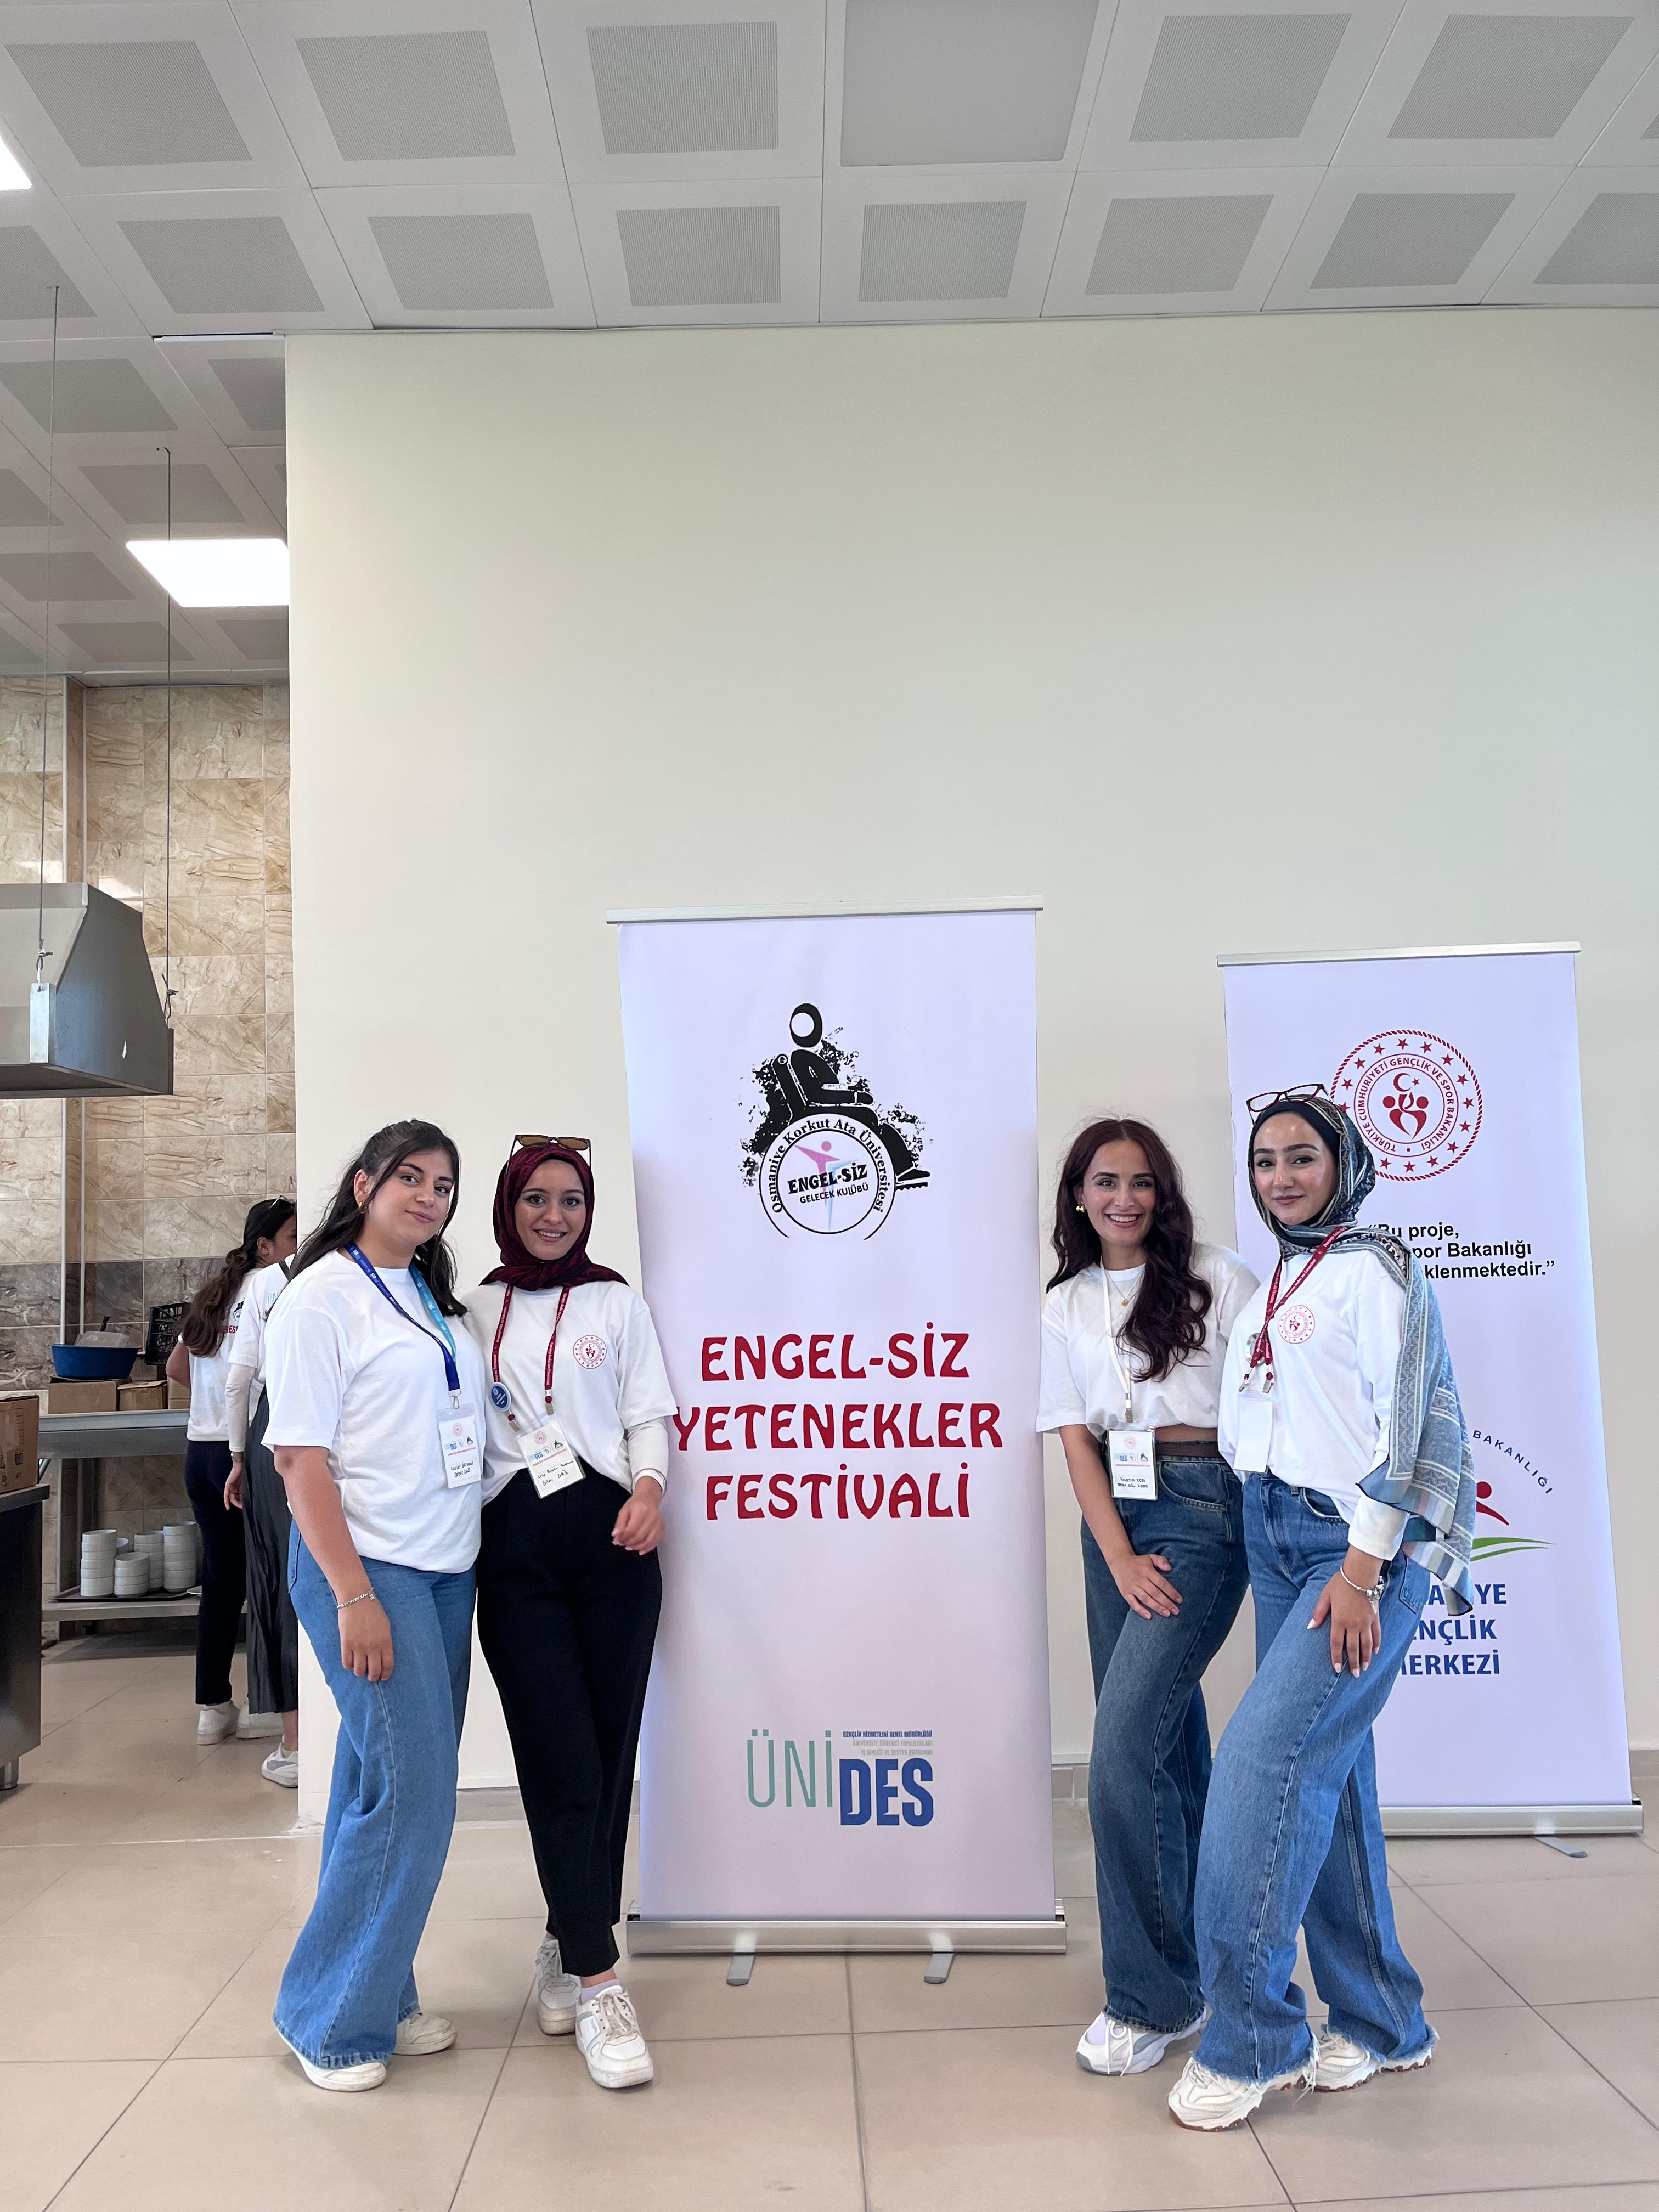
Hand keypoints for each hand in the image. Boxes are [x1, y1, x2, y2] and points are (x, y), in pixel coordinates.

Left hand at [223, 1457, 243, 1509]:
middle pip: (235, 1498)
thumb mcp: (247, 1484)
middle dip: (239, 1503)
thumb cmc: (246, 1472)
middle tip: (243, 1506)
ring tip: (240, 1506)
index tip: (245, 1506)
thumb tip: (249, 1499)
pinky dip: (226, 1501)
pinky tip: (227, 1507)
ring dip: (235, 1503)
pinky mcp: (227, 1486)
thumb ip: (247, 1490)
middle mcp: (234, 1488)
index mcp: (239, 1487)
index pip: (239, 1497)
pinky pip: (226, 1495)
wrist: (242, 1465)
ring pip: (231, 1498)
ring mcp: (230, 1487)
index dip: (242, 1502)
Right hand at [338, 1596, 393, 1679]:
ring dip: (360, 1672)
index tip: (383, 1677)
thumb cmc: (372, 1610)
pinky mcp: (346, 1644)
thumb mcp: (385, 1626)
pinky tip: (351, 1662)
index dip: (385, 1674)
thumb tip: (382, 1657)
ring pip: (359, 1670)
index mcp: (385, 1641)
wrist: (356, 1598)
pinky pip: (346, 1663)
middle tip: (371, 1677)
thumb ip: (385, 1642)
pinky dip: (349, 1666)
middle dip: (373, 1677)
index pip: (387, 1665)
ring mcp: (358, 1646)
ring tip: (360, 1669)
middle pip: (373, 1672)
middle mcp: (373, 1646)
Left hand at [612, 1480, 664, 1554]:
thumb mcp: (624, 1511)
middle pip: (639, 1536)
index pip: (631, 1529)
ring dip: (637, 1547)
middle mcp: (652, 1517)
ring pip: (648, 1541)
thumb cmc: (636, 1504)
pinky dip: (647, 1548)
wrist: (648, 1498)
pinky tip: (640, 1550)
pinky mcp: (662, 1528)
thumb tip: (616, 1535)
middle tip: (622, 1543)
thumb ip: (619, 1524)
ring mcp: (658, 1523)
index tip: (617, 1539)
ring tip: (629, 1546)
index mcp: (642, 1510)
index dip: (623, 1537)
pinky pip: (655, 1542)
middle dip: (629, 1543)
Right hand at [1107, 1546, 1181, 1620]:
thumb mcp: (1150, 1557)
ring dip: (1157, 1607)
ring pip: (1146, 1599)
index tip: (1179, 1600)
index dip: (1171, 1592)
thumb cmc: (1138, 1562)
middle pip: (1155, 1593)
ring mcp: (1132, 1587)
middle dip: (1167, 1603)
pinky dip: (1140, 1610)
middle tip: (1176, 1611)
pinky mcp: (1125, 1593)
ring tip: (1167, 1614)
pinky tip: (1149, 1616)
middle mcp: (1140, 1579)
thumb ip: (1161, 1561)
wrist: (1119, 1562)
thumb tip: (1170, 1568)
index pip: (1162, 1583)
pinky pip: (1133, 1603)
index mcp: (1147, 1570)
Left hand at [1310, 1551, 1382, 1674]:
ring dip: (1366, 1657)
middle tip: (1355, 1675)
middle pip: (1353, 1648)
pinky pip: (1376, 1634)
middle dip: (1354, 1663)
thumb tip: (1310, 1626)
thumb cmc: (1340, 1584)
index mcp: (1339, 1620)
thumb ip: (1318, 1613)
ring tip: (1365, 1667)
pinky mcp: (1375, 1617)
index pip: (1337, 1643)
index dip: (1337, 1657)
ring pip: (1366, 1644)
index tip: (1337, 1669)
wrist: (1360, 1574)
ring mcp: (1366, 1622)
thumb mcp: (1325, 1596)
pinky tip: (1375, 1651)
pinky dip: (1376, 1644)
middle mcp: (1353, 1624)